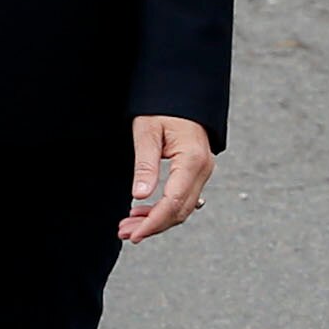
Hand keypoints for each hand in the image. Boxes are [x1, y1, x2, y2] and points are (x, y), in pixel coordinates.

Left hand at [122, 115, 214, 241]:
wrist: (182, 94)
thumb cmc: (162, 108)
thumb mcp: (147, 132)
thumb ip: (145, 165)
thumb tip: (140, 196)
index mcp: (192, 160)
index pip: (173, 202)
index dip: (153, 222)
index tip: (134, 234)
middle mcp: (204, 168)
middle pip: (180, 210)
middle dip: (153, 226)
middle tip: (124, 233)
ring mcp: (203, 171)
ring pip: (183, 208)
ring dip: (157, 220)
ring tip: (129, 226)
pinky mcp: (197, 172)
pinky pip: (184, 198)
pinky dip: (165, 209)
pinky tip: (144, 211)